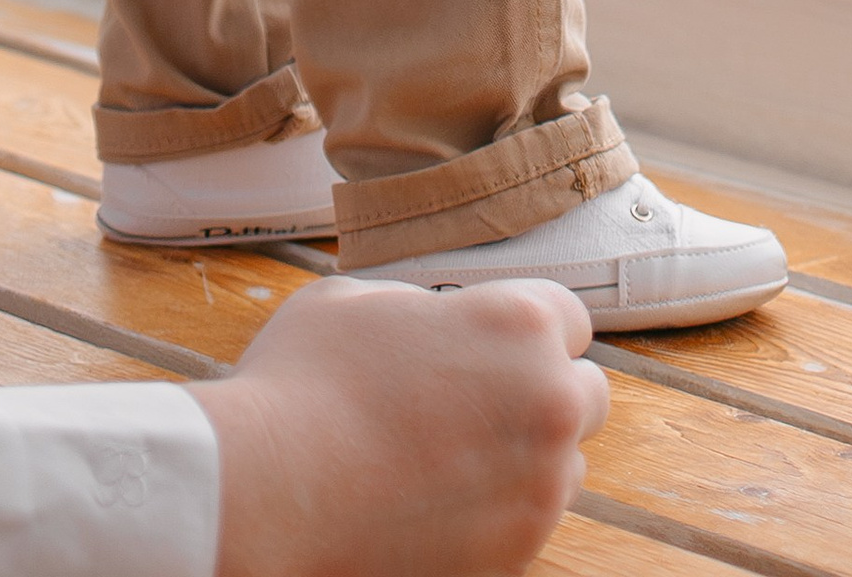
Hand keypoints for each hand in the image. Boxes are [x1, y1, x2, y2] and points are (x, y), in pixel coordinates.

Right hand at [204, 280, 607, 576]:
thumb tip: (435, 324)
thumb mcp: (357, 301)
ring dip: (525, 463)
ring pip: (562, 470)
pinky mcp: (512, 556)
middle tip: (482, 410)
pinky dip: (496, 518)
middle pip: (585, 397)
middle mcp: (548, 404)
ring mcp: (536, 489)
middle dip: (544, 398)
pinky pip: (527, 528)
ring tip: (451, 464)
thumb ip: (421, 305)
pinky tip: (436, 506)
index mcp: (520, 326)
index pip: (571, 320)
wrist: (266, 495)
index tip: (493, 352)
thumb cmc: (301, 385)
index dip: (528, 333)